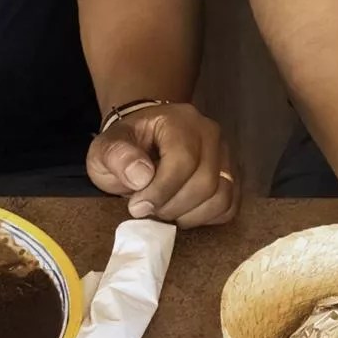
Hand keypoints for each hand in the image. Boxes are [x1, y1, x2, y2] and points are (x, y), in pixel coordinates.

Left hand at [87, 102, 239, 227]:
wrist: (145, 139)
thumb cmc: (127, 145)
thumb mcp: (106, 147)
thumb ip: (116, 156)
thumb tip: (141, 177)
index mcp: (179, 120)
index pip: (183, 160)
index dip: (160, 191)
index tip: (137, 206)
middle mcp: (210, 133)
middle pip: (205, 182)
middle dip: (172, 206)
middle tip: (149, 209)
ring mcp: (225, 155)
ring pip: (221, 196)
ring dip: (190, 215)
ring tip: (165, 210)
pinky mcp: (231, 176)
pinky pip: (229, 205)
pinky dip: (206, 217)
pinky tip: (184, 213)